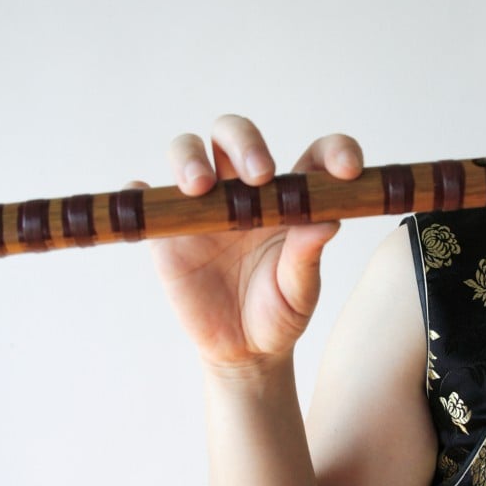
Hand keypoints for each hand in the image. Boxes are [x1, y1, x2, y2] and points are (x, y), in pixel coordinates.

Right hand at [130, 114, 363, 372]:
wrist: (243, 349)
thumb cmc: (280, 313)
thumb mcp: (300, 291)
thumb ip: (308, 256)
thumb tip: (327, 220)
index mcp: (289, 197)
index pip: (313, 155)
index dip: (334, 151)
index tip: (348, 170)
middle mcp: (245, 190)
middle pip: (234, 135)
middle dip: (245, 142)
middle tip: (259, 175)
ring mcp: (204, 206)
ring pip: (187, 152)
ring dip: (190, 158)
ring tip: (200, 188)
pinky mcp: (168, 231)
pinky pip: (144, 199)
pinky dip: (138, 194)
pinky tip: (143, 196)